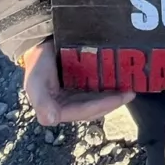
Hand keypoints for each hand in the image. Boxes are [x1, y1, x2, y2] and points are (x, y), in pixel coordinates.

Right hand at [21, 41, 135, 127]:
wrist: (40, 44)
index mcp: (59, 110)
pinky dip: (110, 86)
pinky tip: (121, 80)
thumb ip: (41, 102)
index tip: (120, 98)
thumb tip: (50, 120)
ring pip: (99, 99)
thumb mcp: (35, 83)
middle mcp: (70, 106)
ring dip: (114, 96)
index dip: (102, 106)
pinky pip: (98, 88)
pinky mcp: (82, 85)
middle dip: (113, 102)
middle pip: (95, 108)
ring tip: (130, 88)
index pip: (84, 111)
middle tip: (130, 93)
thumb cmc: (37, 64)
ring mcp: (77, 95)